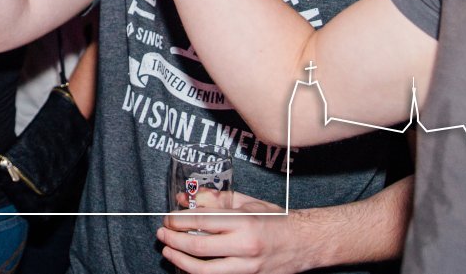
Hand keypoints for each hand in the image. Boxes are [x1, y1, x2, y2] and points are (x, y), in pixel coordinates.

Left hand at [158, 192, 310, 273]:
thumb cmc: (276, 219)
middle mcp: (245, 247)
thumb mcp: (248, 203)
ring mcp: (248, 267)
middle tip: (161, 235)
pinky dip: (199, 272)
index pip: (201, 222)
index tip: (167, 219)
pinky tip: (188, 265)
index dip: (178, 221)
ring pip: (204, 270)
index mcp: (244, 222)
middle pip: (198, 247)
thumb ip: (217, 200)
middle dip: (173, 241)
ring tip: (168, 252)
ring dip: (180, 261)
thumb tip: (187, 199)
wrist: (304, 243)